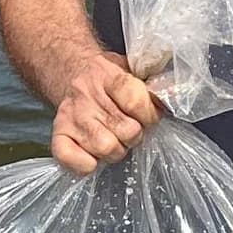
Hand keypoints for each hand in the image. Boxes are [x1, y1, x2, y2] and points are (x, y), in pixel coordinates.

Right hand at [47, 55, 163, 174]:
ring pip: (106, 148)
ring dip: (116, 150)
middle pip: (125, 130)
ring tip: (113, 139)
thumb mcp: (131, 68)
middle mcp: (86, 95)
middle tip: (129, 128)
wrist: (70, 72)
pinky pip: (75, 161)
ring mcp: (70, 116)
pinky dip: (87, 164)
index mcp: (107, 75)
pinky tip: (93, 154)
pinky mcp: (58, 135)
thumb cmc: (107, 78)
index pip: (135, 100)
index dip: (149, 114)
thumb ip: (153, 81)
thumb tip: (174, 92)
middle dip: (134, 134)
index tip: (150, 116)